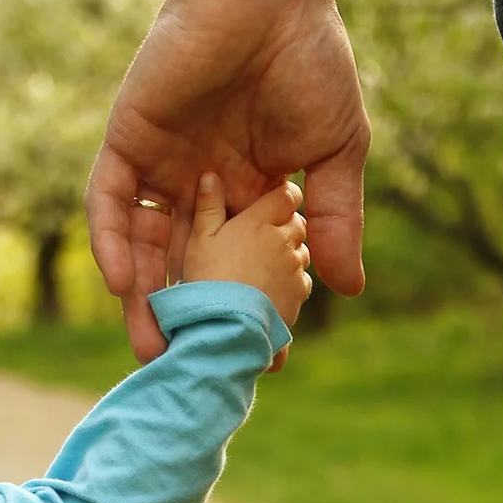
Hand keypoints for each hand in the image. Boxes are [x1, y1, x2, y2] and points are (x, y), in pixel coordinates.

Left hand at [85, 0, 368, 365]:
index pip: (239, 266)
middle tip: (193, 369)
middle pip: (185, 266)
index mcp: (248, 192)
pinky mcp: (129, 140)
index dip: (244, 309)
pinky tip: (123, 283)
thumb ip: (334, 218)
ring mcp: (161, 166)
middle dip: (188, 317)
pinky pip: (109, 199)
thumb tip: (350, 290)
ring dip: (141, 296)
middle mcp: (199, 187)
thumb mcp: (335, 152)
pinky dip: (110, 240)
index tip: (259, 358)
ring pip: (141, 244)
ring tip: (152, 349)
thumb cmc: (311, 62)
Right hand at [184, 173, 312, 328]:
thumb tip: (210, 177)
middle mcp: (284, 240)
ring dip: (288, 254)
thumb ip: (208, 207)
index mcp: (260, 221)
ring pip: (302, 251)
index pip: (287, 195)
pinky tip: (268, 289)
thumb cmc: (207, 279)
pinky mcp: (299, 293)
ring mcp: (295, 267)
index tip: (271, 204)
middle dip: (285, 226)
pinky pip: (302, 279)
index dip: (281, 197)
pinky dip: (290, 281)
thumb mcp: (200, 240)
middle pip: (297, 222)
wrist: (225, 325)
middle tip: (261, 237)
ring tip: (262, 267)